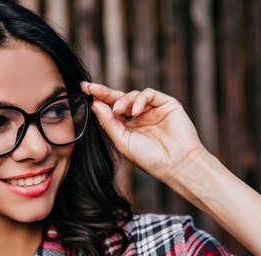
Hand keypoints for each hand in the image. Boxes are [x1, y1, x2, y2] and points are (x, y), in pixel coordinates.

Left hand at [81, 82, 206, 183]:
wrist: (176, 163)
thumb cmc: (149, 158)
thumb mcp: (122, 141)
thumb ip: (108, 122)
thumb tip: (95, 104)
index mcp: (127, 128)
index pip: (110, 111)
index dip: (98, 100)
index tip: (84, 90)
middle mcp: (139, 118)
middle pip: (119, 100)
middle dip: (104, 93)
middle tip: (91, 87)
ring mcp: (152, 110)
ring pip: (133, 95)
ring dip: (122, 100)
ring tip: (118, 109)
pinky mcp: (166, 104)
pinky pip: (149, 94)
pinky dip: (139, 99)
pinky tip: (136, 111)